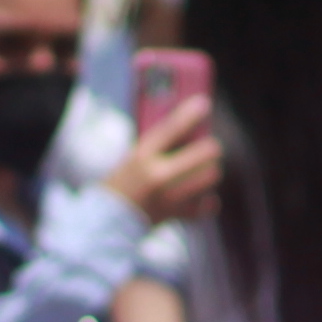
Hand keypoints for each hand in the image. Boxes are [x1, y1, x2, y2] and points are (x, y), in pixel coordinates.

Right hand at [103, 96, 221, 226]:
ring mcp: (169, 197)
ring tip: (201, 172)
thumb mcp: (137, 154)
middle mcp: (157, 175)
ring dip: (210, 172)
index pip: (171, 129)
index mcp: (143, 155)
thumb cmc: (127, 179)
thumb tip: (194, 121)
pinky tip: (197, 196)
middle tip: (207, 149)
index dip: (190, 115)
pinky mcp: (177, 214)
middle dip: (209, 149)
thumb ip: (162, 141)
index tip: (204, 104)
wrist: (110, 217)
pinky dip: (206, 200)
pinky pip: (208, 204)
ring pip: (211, 176)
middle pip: (206, 152)